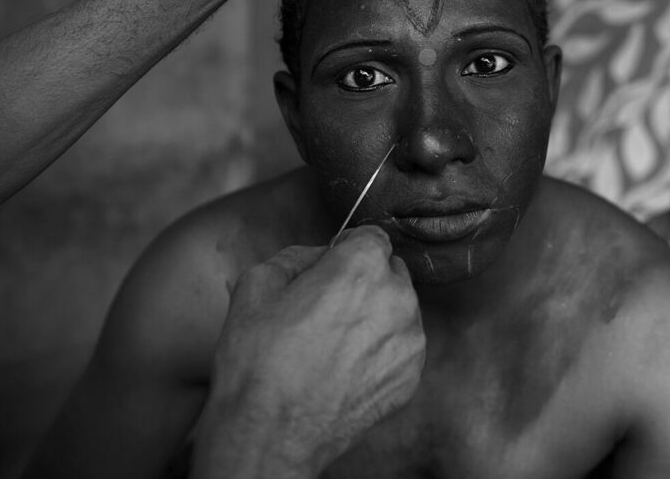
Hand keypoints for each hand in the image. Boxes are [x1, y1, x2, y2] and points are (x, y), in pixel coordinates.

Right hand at [192, 226, 424, 478]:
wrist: (271, 433)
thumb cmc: (259, 362)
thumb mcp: (257, 284)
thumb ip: (297, 255)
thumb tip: (319, 256)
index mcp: (361, 268)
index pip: (373, 236)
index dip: (348, 248)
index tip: (333, 264)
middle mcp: (397, 298)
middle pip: (390, 271)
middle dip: (364, 281)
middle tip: (327, 307)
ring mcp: (410, 340)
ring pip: (399, 309)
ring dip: (376, 315)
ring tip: (334, 342)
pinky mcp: (412, 375)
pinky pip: (402, 346)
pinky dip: (382, 350)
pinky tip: (347, 365)